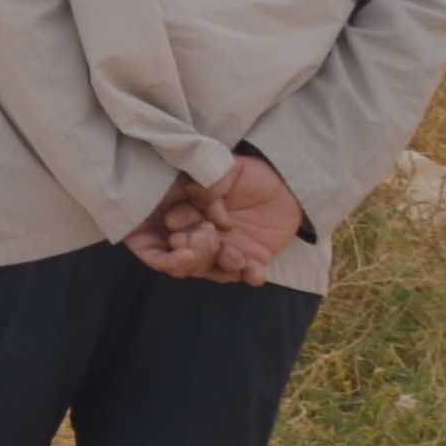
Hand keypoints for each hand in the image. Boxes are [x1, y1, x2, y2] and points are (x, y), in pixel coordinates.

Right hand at [127, 158, 305, 280]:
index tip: (182, 236)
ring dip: (221, 265)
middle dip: (195, 255)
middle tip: (212, 239)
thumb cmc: (251, 173)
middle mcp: (198, 234)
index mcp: (183, 212)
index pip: (156, 240)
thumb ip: (208, 182)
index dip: (165, 246)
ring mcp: (223, 248)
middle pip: (181, 259)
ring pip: (210, 270)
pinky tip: (256, 271)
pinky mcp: (250, 258)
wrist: (288, 184)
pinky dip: (249, 275)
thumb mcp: (227, 170)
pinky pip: (244, 274)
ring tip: (238, 256)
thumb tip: (196, 200)